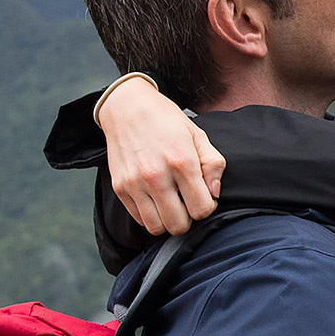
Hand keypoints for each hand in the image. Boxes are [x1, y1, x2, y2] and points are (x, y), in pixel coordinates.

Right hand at [98, 77, 225, 235]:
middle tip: (187, 202)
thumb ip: (213, 164)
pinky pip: (139, 219)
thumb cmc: (165, 121)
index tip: (203, 196)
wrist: (127, 107)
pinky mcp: (120, 188)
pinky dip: (150, 215)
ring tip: (171, 203)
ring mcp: (135, 184)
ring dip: (168, 220)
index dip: (207, 206)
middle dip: (188, 217)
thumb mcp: (198, 135)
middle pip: (179, 225)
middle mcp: (156, 176)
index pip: (201, 209)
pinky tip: (156, 198)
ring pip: (157, 227)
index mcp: (181, 162)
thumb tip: (214, 193)